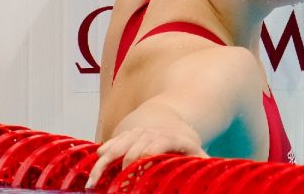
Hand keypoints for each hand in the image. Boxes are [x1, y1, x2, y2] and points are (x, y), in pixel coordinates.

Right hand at [86, 126, 207, 188]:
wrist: (170, 117)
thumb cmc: (184, 140)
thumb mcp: (195, 150)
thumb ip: (200, 162)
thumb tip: (210, 173)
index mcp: (169, 137)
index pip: (156, 145)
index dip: (145, 156)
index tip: (137, 173)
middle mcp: (150, 133)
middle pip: (134, 148)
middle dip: (125, 166)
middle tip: (119, 186)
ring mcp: (136, 133)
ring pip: (118, 145)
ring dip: (105, 163)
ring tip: (95, 182)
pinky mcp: (125, 135)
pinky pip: (111, 143)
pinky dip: (102, 155)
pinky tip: (93, 170)